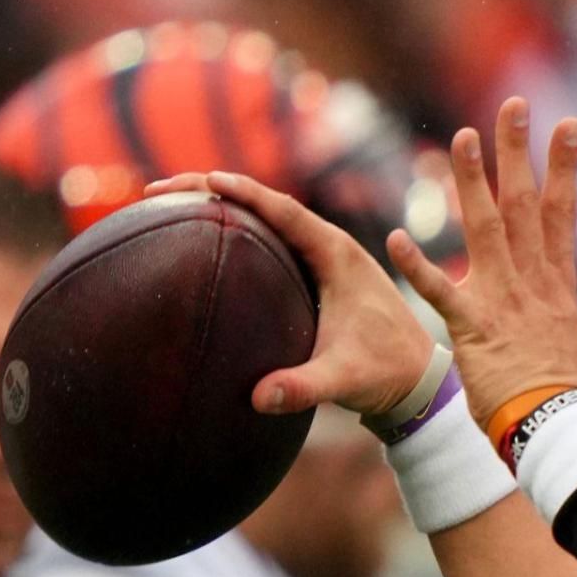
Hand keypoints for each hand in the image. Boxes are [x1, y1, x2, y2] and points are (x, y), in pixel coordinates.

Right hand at [142, 173, 436, 415]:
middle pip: (267, 206)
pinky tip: (202, 244)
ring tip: (168, 206)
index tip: (205, 179)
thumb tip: (259, 397)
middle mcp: (330, 248)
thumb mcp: (344, 379)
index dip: (245, 192)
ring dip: (223, 208)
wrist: (417, 380)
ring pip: (267, 221)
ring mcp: (323, 261)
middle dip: (214, 190)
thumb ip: (304, 387)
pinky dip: (237, 234)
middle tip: (159, 190)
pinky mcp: (316, 278)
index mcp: (339, 255)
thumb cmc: (386, 373)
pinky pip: (271, 244)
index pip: (285, 211)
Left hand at [387, 97, 576, 425]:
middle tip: (513, 107)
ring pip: (485, 231)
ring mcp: (501, 302)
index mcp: (559, 285)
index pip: (563, 214)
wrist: (557, 429)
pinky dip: (418, 267)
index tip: (567, 126)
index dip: (565, 167)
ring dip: (472, 184)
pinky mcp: (472, 329)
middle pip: (525, 206)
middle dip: (520, 154)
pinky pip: (439, 293)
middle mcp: (531, 283)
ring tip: (462, 138)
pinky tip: (393, 237)